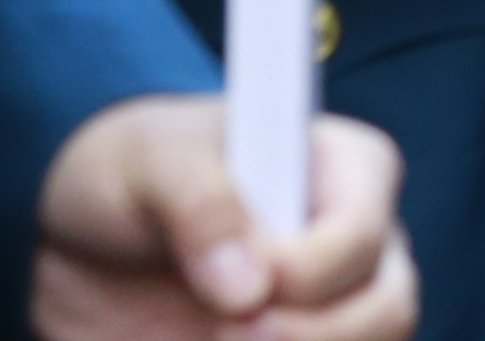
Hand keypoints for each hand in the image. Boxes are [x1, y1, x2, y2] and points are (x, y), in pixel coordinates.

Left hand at [35, 97, 416, 340]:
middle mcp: (357, 243)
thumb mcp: (145, 161)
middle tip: (226, 333)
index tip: (240, 290)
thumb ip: (197, 201)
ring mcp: (341, 309)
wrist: (97, 252)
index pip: (362, 230)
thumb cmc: (134, 179)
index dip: (309, 269)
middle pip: (387, 307)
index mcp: (342, 166)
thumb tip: (247, 288)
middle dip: (312, 334)